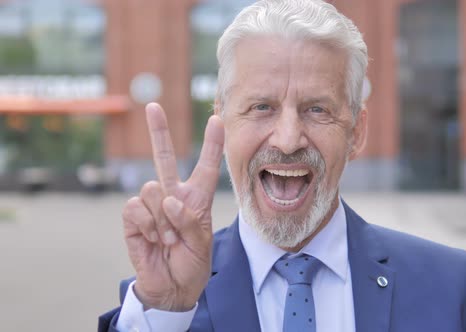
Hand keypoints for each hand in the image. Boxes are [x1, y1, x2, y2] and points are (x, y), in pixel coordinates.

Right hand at [122, 103, 223, 310]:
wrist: (171, 287)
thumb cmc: (192, 263)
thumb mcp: (201, 242)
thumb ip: (188, 220)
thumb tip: (166, 200)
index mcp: (196, 199)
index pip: (205, 167)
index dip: (211, 145)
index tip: (217, 120)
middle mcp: (173, 196)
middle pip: (164, 158)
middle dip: (158, 132)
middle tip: (153, 106)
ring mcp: (152, 206)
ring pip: (152, 189)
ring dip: (163, 219)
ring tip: (169, 239)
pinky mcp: (133, 218)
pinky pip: (137, 207)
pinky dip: (148, 225)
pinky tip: (154, 239)